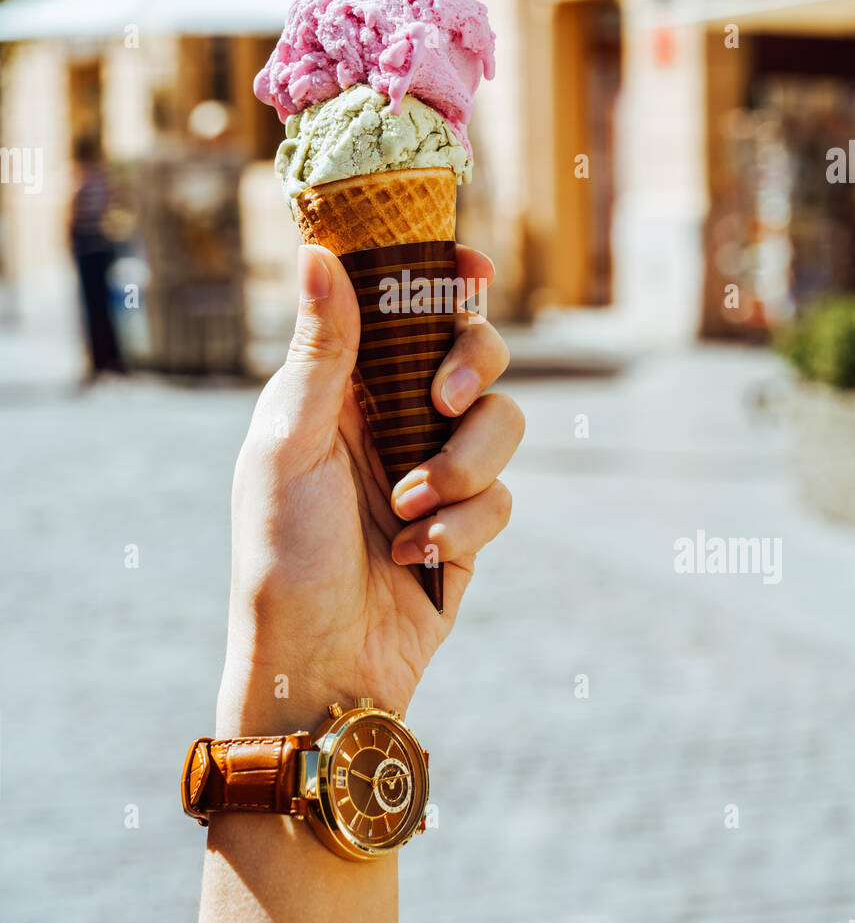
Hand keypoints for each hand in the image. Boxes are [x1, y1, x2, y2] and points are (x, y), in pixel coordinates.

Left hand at [217, 242, 523, 735]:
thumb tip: (317, 253)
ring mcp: (436, 469)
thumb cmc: (282, 557)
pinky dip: (465, 524)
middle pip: (471, 351)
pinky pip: (503, 495)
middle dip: (471, 367)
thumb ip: (319, 351)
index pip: (399, 309)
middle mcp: (393, 420)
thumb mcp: (290, 445)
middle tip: (441, 403)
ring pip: (502, 422)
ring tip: (411, 511)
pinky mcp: (469, 523)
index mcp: (341, 388)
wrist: (321, 669)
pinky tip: (418, 558)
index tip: (470, 266)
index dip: (438, 277)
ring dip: (464, 466)